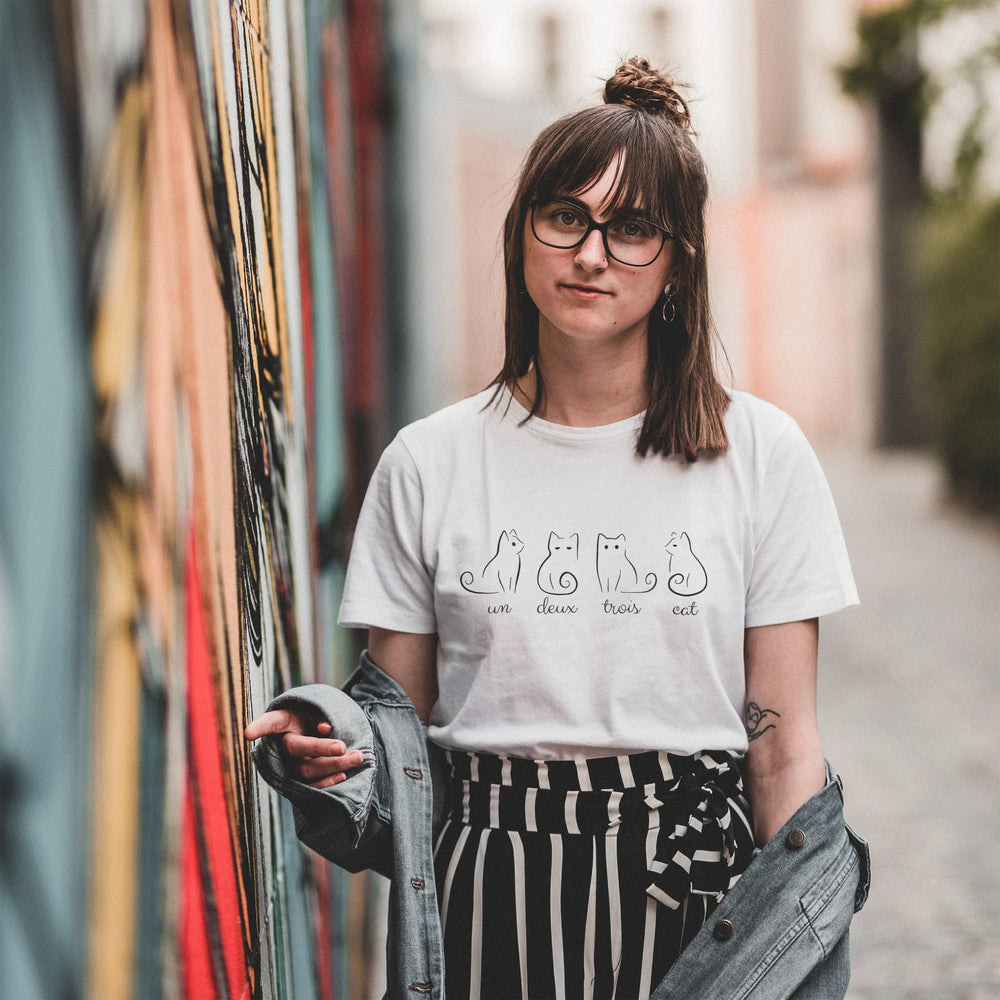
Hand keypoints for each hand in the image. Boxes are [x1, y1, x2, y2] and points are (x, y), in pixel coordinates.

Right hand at [244, 708, 364, 788]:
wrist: (318, 733)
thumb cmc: (316, 717)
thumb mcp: (318, 709)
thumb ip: (321, 715)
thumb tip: (325, 728)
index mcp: (283, 721)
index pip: (270, 722)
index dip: (259, 727)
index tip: (247, 734)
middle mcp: (281, 744)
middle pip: (297, 748)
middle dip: (322, 749)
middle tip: (344, 747)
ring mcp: (289, 765)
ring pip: (307, 769)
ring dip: (334, 765)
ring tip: (358, 757)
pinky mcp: (299, 781)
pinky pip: (310, 787)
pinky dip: (327, 783)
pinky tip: (343, 775)